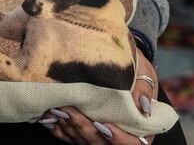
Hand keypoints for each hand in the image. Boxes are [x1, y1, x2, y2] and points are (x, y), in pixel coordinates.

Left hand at [38, 47, 157, 143]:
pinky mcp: (84, 127)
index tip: (103, 125)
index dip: (118, 139)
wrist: (118, 58)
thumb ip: (142, 88)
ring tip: (58, 110)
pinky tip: (51, 117)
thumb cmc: (133, 65)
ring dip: (70, 128)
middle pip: (103, 143)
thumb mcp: (142, 71)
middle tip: (70, 112)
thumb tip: (142, 106)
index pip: (133, 143)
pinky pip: (70, 136)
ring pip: (84, 140)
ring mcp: (100, 132)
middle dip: (85, 129)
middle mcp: (120, 132)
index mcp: (140, 125)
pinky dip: (60, 129)